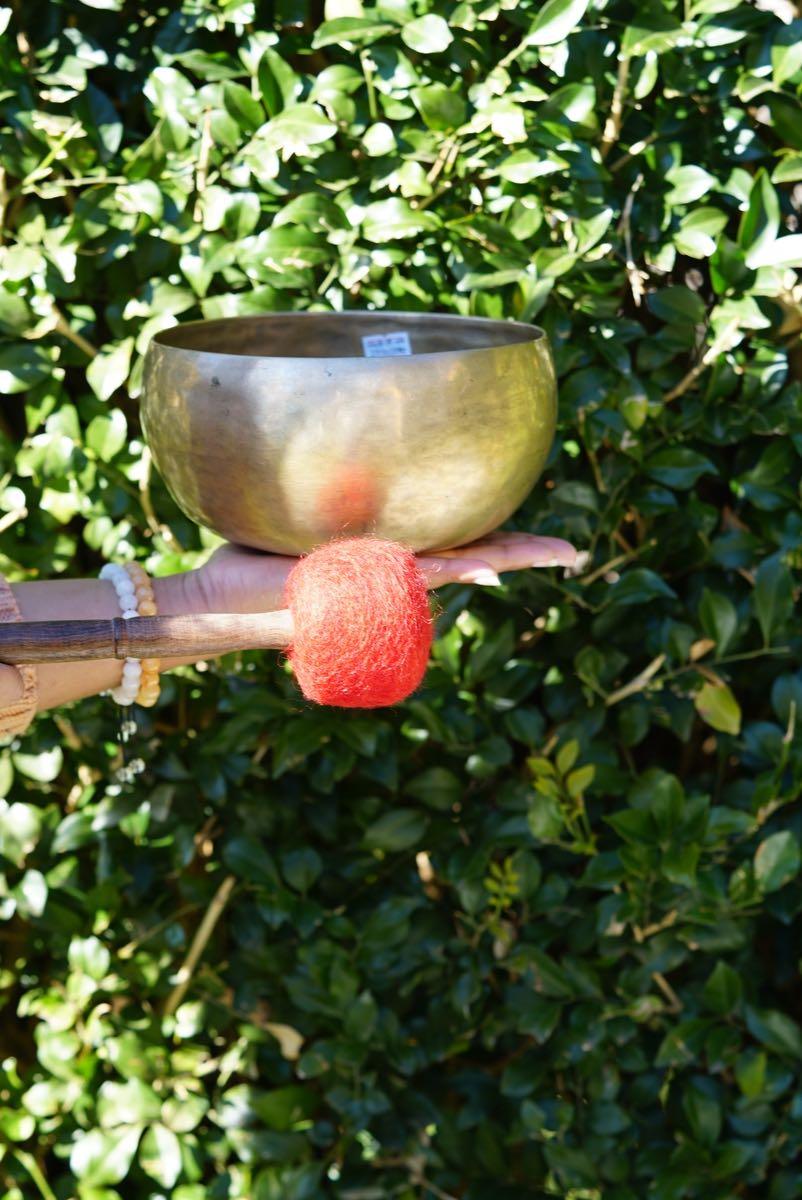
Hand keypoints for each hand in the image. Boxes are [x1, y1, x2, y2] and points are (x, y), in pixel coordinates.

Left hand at [191, 533, 576, 615]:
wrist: (220, 597)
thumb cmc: (250, 562)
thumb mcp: (298, 519)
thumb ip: (325, 501)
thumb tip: (344, 466)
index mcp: (387, 552)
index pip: (455, 540)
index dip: (499, 536)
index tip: (539, 534)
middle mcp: (394, 569)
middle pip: (475, 554)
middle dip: (525, 552)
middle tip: (574, 554)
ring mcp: (383, 579)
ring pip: (460, 563)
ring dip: (508, 559)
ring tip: (557, 555)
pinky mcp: (361, 584)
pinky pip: (418, 574)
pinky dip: (456, 569)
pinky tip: (490, 569)